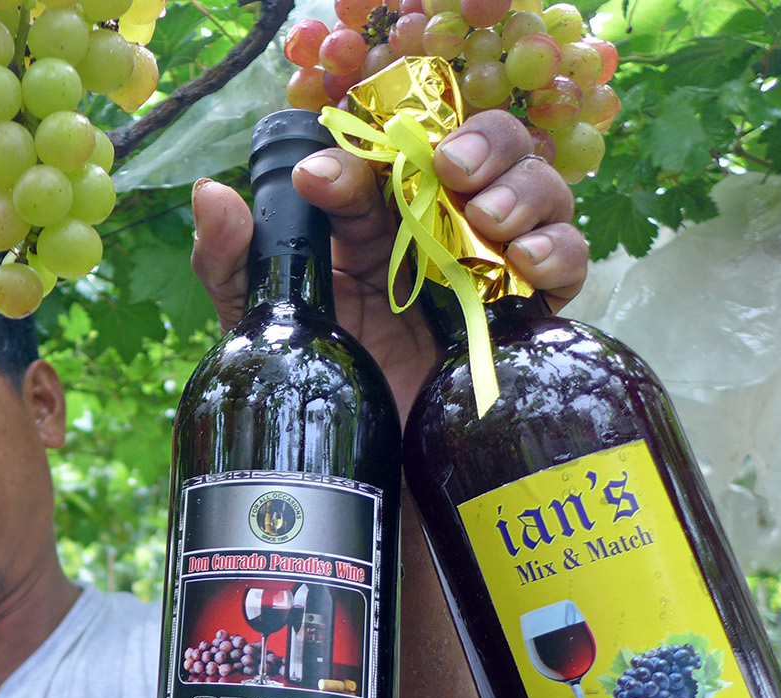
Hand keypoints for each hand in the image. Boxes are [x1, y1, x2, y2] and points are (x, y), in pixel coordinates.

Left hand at [191, 109, 589, 416]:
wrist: (358, 472)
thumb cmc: (309, 388)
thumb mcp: (257, 323)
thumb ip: (231, 260)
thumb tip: (212, 191)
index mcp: (370, 222)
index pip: (384, 158)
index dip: (361, 158)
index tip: (324, 184)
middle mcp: (434, 235)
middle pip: (481, 150)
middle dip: (477, 143)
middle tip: (449, 170)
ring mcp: (485, 273)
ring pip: (535, 193)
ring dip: (523, 189)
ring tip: (489, 220)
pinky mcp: (520, 322)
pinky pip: (568, 268)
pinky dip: (562, 253)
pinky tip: (526, 266)